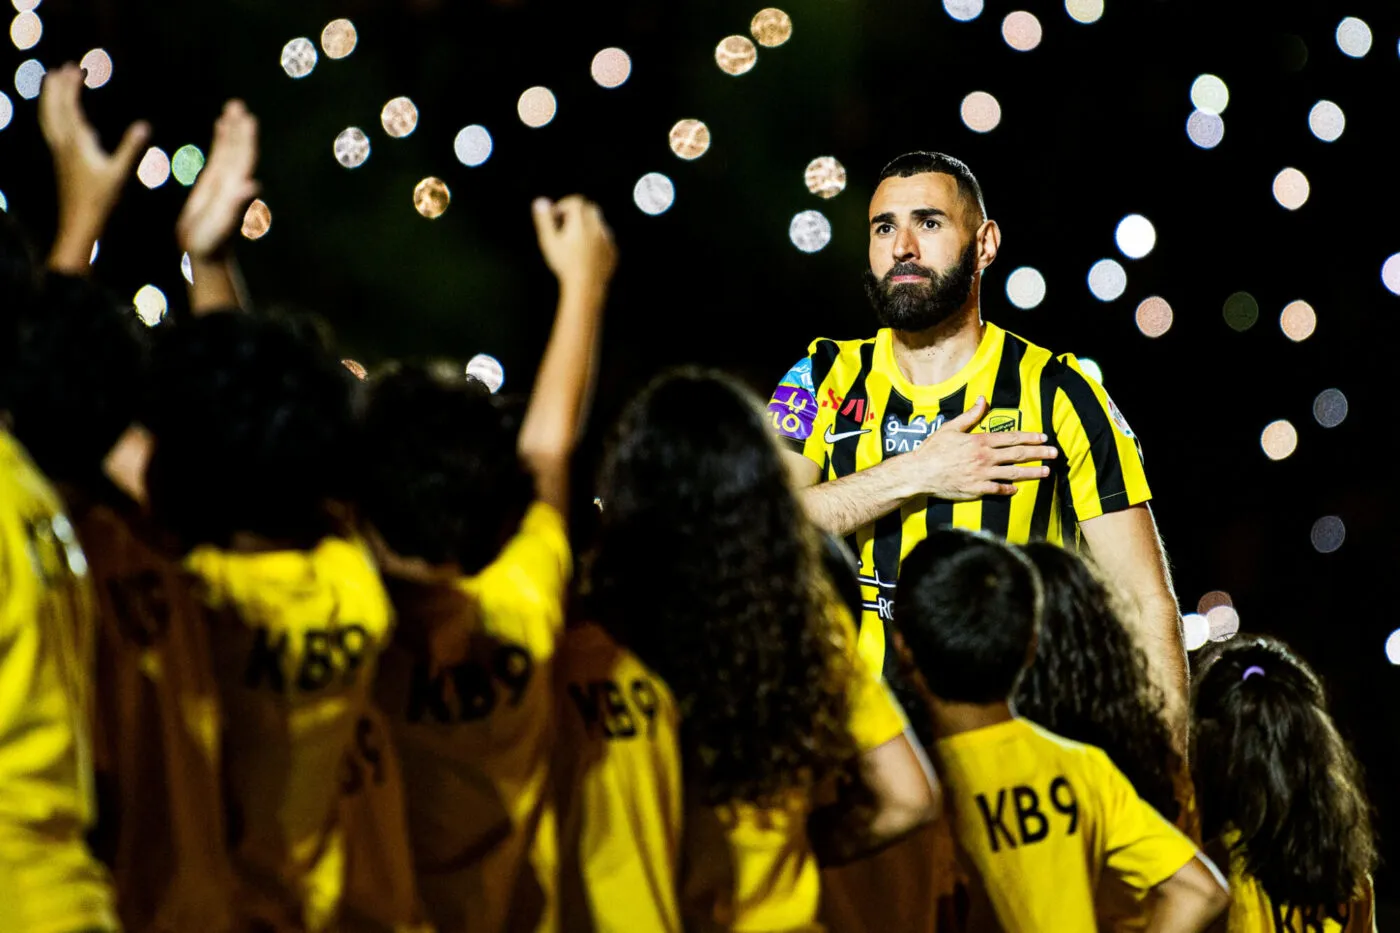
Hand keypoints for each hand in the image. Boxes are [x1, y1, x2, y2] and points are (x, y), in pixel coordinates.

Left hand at [39, 63, 148, 271]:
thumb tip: (145, 125)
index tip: (75, 68)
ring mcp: (59, 152)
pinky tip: (60, 118)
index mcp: (75, 143)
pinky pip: (51, 130)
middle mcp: (63, 144)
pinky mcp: (61, 161)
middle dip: (56, 87)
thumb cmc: (100, 200)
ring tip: (52, 84)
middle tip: (62, 68)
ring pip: (48, 118)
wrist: (79, 223)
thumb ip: (131, 148)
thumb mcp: (120, 173)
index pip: (68, 107)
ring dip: (49, 99)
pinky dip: (52, 116)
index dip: (70, 86)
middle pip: (52, 108)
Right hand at [177, 100, 259, 260]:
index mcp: (236, 189)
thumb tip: (254, 185)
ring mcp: (225, 181)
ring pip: (230, 149)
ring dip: (232, 129)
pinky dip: (221, 140)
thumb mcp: (222, 223)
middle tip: (238, 105)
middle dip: (240, 128)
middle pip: (239, 149)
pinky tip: (221, 125)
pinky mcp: (213, 183)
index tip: (248, 120)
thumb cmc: (211, 243)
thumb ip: (237, 205)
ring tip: (233, 107)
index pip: (244, 159)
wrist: (202, 253)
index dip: (247, 140)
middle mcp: (233, 182)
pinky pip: (219, 156)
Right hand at [531, 196, 616, 295]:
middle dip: (577, 213)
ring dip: (588, 226)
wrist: (586, 287)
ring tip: (574, 243)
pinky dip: (597, 240)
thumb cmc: (565, 265)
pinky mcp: (613, 251)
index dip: (563, 205)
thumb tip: (540, 201)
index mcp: (582, 222)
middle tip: (564, 227)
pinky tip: (586, 254)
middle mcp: (597, 228)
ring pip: (599, 224)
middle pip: (589, 208)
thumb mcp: (549, 241)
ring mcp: (608, 239)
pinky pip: (606, 239)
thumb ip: (544, 220)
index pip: (575, 202)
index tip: (555, 217)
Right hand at [902, 396, 1057, 499]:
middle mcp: (985, 458)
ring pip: (1013, 473)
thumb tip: (983, 400)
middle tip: (1054, 454)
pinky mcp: (976, 490)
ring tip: (1045, 472)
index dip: (1030, 438)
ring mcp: (982, 475)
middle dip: (1038, 453)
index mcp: (980, 441)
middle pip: (1018, 455)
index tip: (1043, 438)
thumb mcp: (951, 428)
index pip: (1011, 438)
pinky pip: (998, 490)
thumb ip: (970, 415)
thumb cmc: (933, 449)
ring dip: (1032, 472)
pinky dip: (1009, 489)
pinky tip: (1017, 489)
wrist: (920, 473)